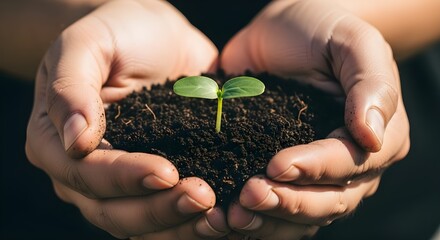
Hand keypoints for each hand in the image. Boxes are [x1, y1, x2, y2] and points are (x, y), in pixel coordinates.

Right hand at [25, 0, 228, 238]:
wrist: (153, 36)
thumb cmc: (117, 34)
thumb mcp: (88, 44)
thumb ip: (72, 88)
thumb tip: (74, 141)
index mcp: (57, 141)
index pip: (86, 173)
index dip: (124, 178)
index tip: (166, 171)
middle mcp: (84, 172)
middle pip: (113, 210)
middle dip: (159, 208)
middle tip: (202, 196)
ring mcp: (120, 182)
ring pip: (141, 223)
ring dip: (179, 225)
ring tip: (218, 215)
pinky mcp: (155, 181)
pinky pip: (167, 215)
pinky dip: (192, 222)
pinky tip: (223, 216)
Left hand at [221, 0, 409, 238]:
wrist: (283, 33)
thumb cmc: (322, 30)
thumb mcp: (352, 42)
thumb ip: (371, 84)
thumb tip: (373, 136)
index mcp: (379, 137)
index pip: (351, 164)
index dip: (315, 170)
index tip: (277, 164)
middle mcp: (350, 166)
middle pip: (327, 202)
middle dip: (288, 203)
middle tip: (249, 194)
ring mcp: (315, 176)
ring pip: (301, 217)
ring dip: (269, 220)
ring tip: (234, 215)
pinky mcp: (281, 175)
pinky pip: (276, 210)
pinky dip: (255, 218)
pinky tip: (227, 215)